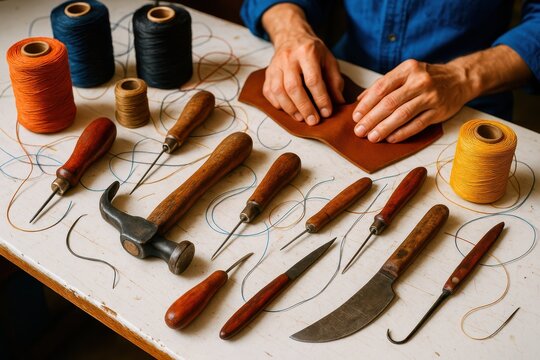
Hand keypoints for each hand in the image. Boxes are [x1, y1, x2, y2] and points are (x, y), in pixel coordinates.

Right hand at [262, 4, 344, 124]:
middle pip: (293, 87)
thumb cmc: (312, 51)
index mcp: (307, 52)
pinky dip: (278, 104)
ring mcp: (275, 65)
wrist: (291, 36)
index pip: (313, 80)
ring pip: (278, 91)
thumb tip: (339, 102)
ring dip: (290, 108)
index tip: (327, 112)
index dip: (320, 98)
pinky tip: (288, 110)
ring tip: (301, 118)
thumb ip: (335, 80)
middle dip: (304, 107)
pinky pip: (269, 92)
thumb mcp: (329, 60)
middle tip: (313, 121)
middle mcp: (288, 58)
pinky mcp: (267, 73)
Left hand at [352, 59, 470, 142]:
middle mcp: (419, 81)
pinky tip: (390, 139)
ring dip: (384, 128)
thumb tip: (359, 100)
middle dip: (371, 119)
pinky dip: (402, 133)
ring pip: (402, 115)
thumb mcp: (406, 73)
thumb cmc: (426, 77)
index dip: (366, 104)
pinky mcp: (439, 111)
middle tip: (359, 131)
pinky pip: (417, 124)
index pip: (381, 87)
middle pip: (389, 103)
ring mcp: (430, 96)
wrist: (460, 79)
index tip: (356, 116)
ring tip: (372, 137)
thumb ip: (383, 85)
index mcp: (407, 69)